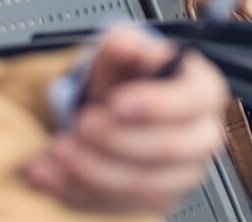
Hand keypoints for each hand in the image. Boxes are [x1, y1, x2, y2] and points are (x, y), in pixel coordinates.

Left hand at [24, 27, 228, 214]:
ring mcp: (180, 174)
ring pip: (142, 184)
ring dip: (92, 169)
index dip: (157, 104)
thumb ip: (122, 45)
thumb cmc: (124, 81)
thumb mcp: (119, 52)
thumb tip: (129, 46)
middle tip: (82, 123)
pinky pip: (116, 206)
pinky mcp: (152, 202)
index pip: (195, 100)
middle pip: (170, 148)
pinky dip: (74, 190)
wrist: (105, 113)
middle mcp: (200, 135)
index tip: (117, 102)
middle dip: (117, 139)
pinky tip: (49, 171)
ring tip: (59, 148)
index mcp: (202, 91)